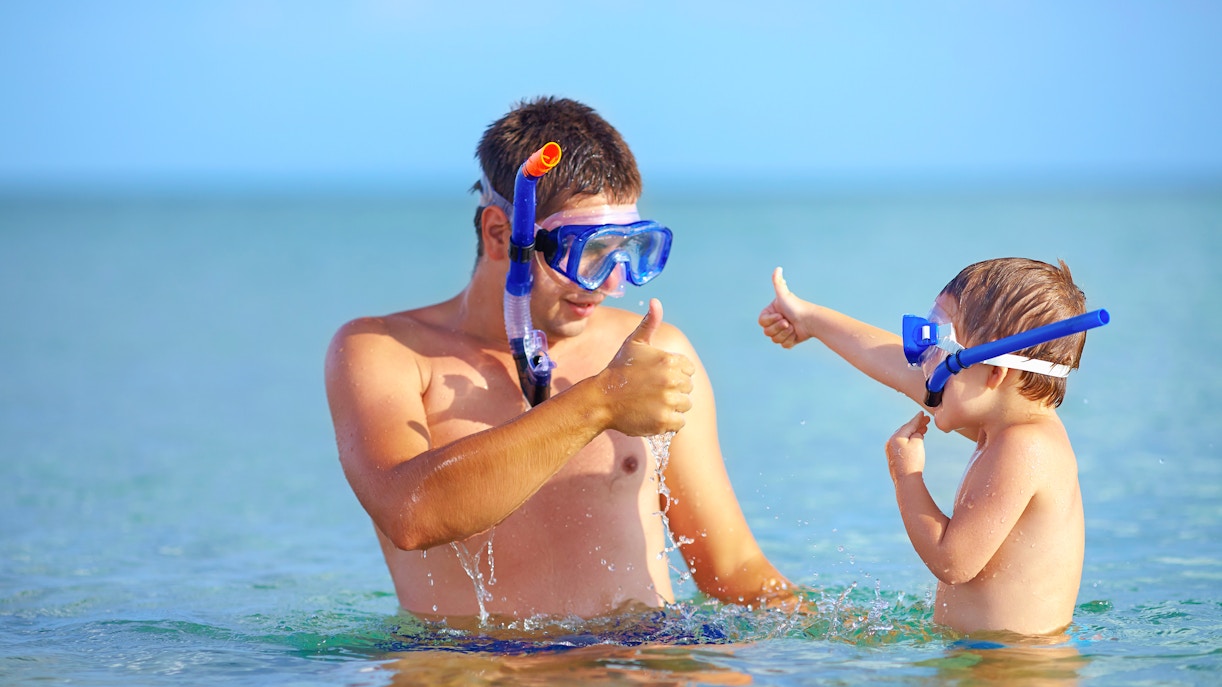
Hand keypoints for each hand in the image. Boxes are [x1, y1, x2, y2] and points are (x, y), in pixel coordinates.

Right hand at [600, 298, 695, 436]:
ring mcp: (668, 402)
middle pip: (687, 388)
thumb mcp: (634, 343)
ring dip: (672, 406)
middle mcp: (671, 380)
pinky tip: (652, 414)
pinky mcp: (664, 421)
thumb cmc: (619, 370)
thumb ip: (649, 323)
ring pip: (685, 405)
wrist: (601, 399)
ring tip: (652, 403)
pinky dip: (668, 422)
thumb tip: (656, 301)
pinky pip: (679, 423)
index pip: (688, 370)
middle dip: (673, 390)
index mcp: (669, 361)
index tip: (657, 377)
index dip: (674, 373)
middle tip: (652, 391)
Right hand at [758, 266, 813, 347]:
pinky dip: (790, 340)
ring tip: (794, 328)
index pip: (762, 322)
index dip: (771, 321)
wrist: (812, 320)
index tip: (781, 315)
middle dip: (779, 328)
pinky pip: (783, 345)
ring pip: (774, 340)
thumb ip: (777, 282)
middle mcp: (775, 322)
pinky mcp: (789, 340)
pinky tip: (797, 334)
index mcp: (771, 312)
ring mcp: (782, 332)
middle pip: (767, 332)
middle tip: (789, 322)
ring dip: (785, 334)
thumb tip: (778, 268)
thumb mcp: (784, 295)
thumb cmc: (797, 307)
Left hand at [886, 412, 929, 480]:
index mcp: (896, 436)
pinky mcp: (893, 456)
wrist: (906, 479)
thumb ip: (917, 434)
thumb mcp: (918, 443)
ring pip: (904, 437)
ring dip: (913, 433)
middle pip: (905, 430)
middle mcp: (891, 441)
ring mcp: (891, 449)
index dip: (917, 419)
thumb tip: (916, 433)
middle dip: (916, 425)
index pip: (909, 424)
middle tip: (926, 421)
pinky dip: (909, 440)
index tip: (923, 413)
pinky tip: (915, 440)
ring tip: (923, 429)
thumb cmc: (913, 461)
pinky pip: (902, 444)